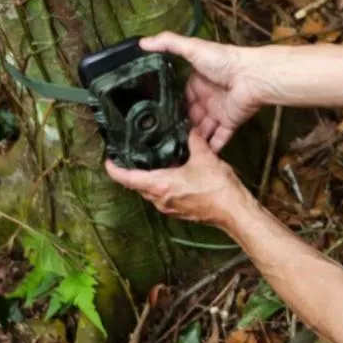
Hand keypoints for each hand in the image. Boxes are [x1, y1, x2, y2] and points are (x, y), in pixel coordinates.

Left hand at [105, 129, 252, 227]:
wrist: (234, 211)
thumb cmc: (218, 189)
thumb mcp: (205, 157)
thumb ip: (194, 141)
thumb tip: (190, 130)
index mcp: (160, 185)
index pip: (127, 178)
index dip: (114, 169)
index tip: (108, 160)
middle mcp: (160, 199)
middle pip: (137, 186)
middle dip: (132, 173)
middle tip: (131, 157)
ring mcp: (170, 208)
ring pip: (150, 193)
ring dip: (149, 180)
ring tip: (153, 163)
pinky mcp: (180, 212)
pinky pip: (163, 198)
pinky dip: (162, 187)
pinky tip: (174, 175)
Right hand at [141, 32, 267, 150]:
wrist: (251, 76)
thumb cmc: (223, 60)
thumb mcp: (192, 48)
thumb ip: (168, 43)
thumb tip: (142, 42)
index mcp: (198, 82)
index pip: (181, 97)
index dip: (170, 106)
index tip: (155, 118)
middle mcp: (207, 98)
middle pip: (191, 116)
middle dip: (180, 126)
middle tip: (162, 140)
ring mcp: (219, 112)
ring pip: (203, 130)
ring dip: (193, 139)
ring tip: (175, 152)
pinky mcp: (231, 123)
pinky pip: (220, 139)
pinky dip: (212, 148)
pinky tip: (199, 158)